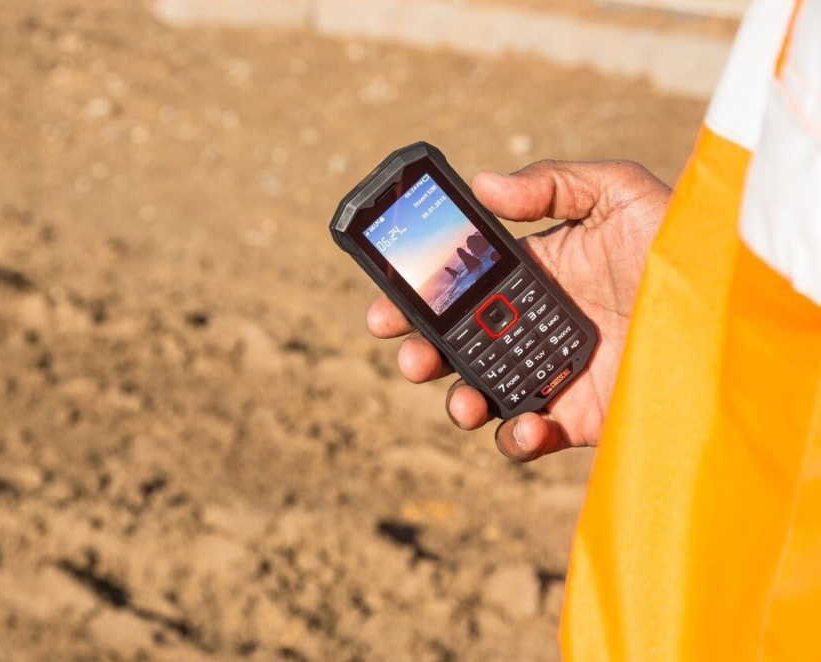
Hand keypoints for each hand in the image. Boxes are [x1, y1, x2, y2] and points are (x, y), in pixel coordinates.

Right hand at [367, 160, 670, 460]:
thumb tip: (484, 186)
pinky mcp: (578, 417)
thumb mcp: (620, 195)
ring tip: (464, 401)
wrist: (731, 308)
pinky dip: (515, 439)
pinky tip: (527, 425)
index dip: (416, 295)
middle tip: (409, 352)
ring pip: (481, 395)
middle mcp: (531, 326)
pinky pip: (530, 437)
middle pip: (455, 345)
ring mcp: (551, 373)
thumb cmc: (680, 244)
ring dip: (457, 401)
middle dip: (419, 350)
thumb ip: (553, 185)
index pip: (458, 287)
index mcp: (531, 276)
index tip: (386, 300)